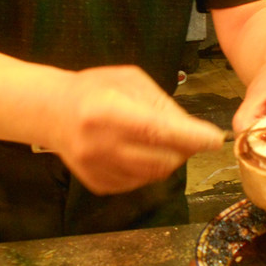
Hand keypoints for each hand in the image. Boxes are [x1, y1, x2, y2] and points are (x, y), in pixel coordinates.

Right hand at [51, 65, 224, 193]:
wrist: (51, 112)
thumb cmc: (95, 89)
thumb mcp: (130, 81)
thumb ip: (162, 105)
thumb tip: (194, 131)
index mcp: (107, 111)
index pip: (158, 131)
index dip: (191, 138)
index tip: (215, 139)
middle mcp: (101, 144)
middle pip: (163, 159)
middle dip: (184, 149)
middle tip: (186, 136)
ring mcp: (97, 169)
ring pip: (155, 175)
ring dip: (168, 159)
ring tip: (159, 140)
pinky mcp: (98, 184)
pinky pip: (139, 182)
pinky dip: (148, 169)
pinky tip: (137, 150)